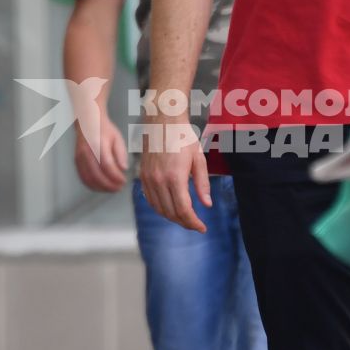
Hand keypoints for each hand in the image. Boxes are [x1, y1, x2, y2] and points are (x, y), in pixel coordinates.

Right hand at [73, 114, 129, 192]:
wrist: (88, 122)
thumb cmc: (104, 130)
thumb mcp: (117, 138)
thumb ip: (121, 154)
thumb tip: (123, 168)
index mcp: (98, 144)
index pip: (107, 164)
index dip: (115, 176)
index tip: (123, 181)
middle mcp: (87, 151)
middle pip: (97, 174)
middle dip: (109, 185)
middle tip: (118, 188)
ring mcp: (80, 157)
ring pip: (89, 178)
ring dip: (101, 187)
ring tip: (111, 189)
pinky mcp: (77, 161)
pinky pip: (83, 177)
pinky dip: (92, 185)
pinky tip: (101, 187)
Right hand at [139, 117, 210, 231]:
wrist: (162, 122)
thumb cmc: (183, 137)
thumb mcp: (199, 159)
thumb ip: (202, 184)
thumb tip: (207, 205)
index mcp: (175, 177)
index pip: (183, 210)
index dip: (193, 223)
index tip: (202, 227)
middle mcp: (159, 180)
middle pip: (171, 213)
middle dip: (185, 223)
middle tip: (196, 225)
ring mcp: (148, 179)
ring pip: (159, 209)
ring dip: (172, 217)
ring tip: (185, 218)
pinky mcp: (142, 176)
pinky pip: (150, 200)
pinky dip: (160, 208)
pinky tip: (170, 208)